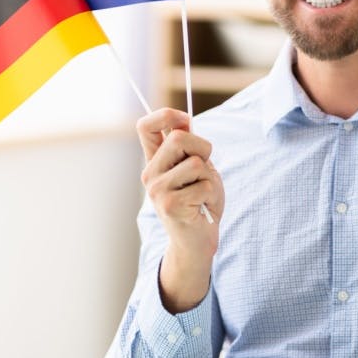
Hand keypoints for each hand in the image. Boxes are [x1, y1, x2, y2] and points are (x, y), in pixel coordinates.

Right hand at [137, 108, 224, 311]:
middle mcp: (150, 174)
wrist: (197, 242)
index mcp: (155, 161)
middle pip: (178, 137)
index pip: (145, 126)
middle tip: (205, 168)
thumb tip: (184, 121)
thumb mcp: (197, 169)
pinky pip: (205, 186)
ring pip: (197, 163)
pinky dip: (212, 196)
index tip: (185, 120)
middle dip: (203, 148)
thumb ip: (189, 148)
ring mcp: (158, 190)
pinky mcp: (171, 205)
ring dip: (210, 178)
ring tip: (203, 193)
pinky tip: (202, 208)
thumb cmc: (200, 202)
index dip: (166, 115)